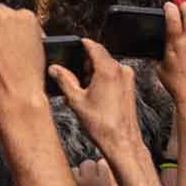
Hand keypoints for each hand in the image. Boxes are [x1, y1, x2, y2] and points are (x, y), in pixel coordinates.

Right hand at [52, 36, 138, 153]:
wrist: (122, 141)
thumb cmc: (102, 124)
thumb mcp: (76, 100)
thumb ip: (64, 80)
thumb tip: (55, 69)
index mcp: (108, 69)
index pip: (94, 46)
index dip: (82, 44)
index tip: (74, 44)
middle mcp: (121, 70)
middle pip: (101, 56)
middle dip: (86, 62)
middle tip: (74, 75)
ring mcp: (128, 78)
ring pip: (108, 66)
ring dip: (95, 71)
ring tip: (83, 89)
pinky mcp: (130, 87)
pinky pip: (115, 75)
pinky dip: (104, 78)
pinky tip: (94, 94)